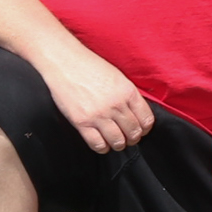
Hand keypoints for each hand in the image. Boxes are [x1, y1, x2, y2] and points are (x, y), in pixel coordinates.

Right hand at [35, 41, 153, 153]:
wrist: (65, 63)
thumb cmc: (91, 67)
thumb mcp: (118, 77)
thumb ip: (128, 95)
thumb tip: (136, 113)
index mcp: (128, 92)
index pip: (146, 119)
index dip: (145, 129)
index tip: (142, 131)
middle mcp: (116, 105)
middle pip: (133, 132)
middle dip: (133, 138)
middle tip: (129, 139)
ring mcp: (99, 115)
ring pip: (117, 141)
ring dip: (119, 145)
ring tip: (117, 142)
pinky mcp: (82, 122)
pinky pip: (97, 143)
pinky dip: (102, 148)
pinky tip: (103, 145)